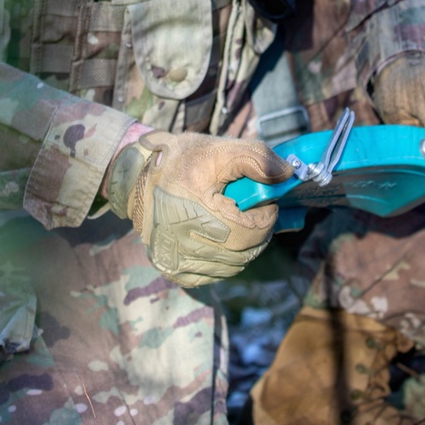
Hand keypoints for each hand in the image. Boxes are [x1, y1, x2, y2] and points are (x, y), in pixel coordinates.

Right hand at [105, 131, 292, 287]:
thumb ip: (257, 159)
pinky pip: (214, 274)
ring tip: (237, 220)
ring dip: (244, 246)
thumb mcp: (219, 150)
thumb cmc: (180, 161)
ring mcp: (177, 261)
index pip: (252, 232)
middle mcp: (183, 245)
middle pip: (244, 252)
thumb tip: (287, 174)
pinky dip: (226, 259)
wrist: (137, 177)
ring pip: (232, 266)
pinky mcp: (173, 270)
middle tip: (255, 211)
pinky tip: (222, 238)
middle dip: (258, 231)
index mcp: (196, 212)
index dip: (267, 217)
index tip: (267, 201)